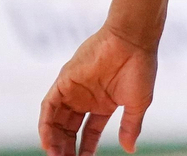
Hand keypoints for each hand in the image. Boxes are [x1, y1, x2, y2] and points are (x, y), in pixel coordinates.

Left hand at [39, 26, 157, 155]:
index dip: (86, 148)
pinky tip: (48, 141)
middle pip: (69, 129)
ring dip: (54, 140)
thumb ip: (130, 126)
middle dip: (66, 148)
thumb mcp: (138, 103)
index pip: (89, 131)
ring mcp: (74, 89)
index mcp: (103, 102)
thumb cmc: (140, 66)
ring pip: (56, 120)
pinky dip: (46, 125)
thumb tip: (130, 148)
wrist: (133, 40)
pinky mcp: (64, 81)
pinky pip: (48, 107)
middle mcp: (85, 97)